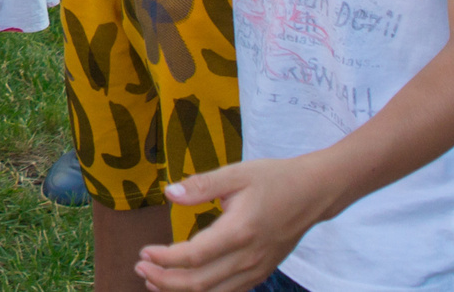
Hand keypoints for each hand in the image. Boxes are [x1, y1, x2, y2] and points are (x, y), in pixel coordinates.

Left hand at [139, 156, 334, 291]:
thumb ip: (201, 184)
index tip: (144, 251)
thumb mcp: (236, 173)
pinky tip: (185, 284)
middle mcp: (248, 257)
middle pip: (199, 283)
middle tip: (140, 268)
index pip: (194, 256)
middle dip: (164, 280)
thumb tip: (169, 193)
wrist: (313, 193)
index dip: (164, 259)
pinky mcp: (261, 273)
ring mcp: (256, 269)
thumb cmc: (274, 179)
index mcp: (239, 231)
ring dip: (180, 291)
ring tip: (153, 281)